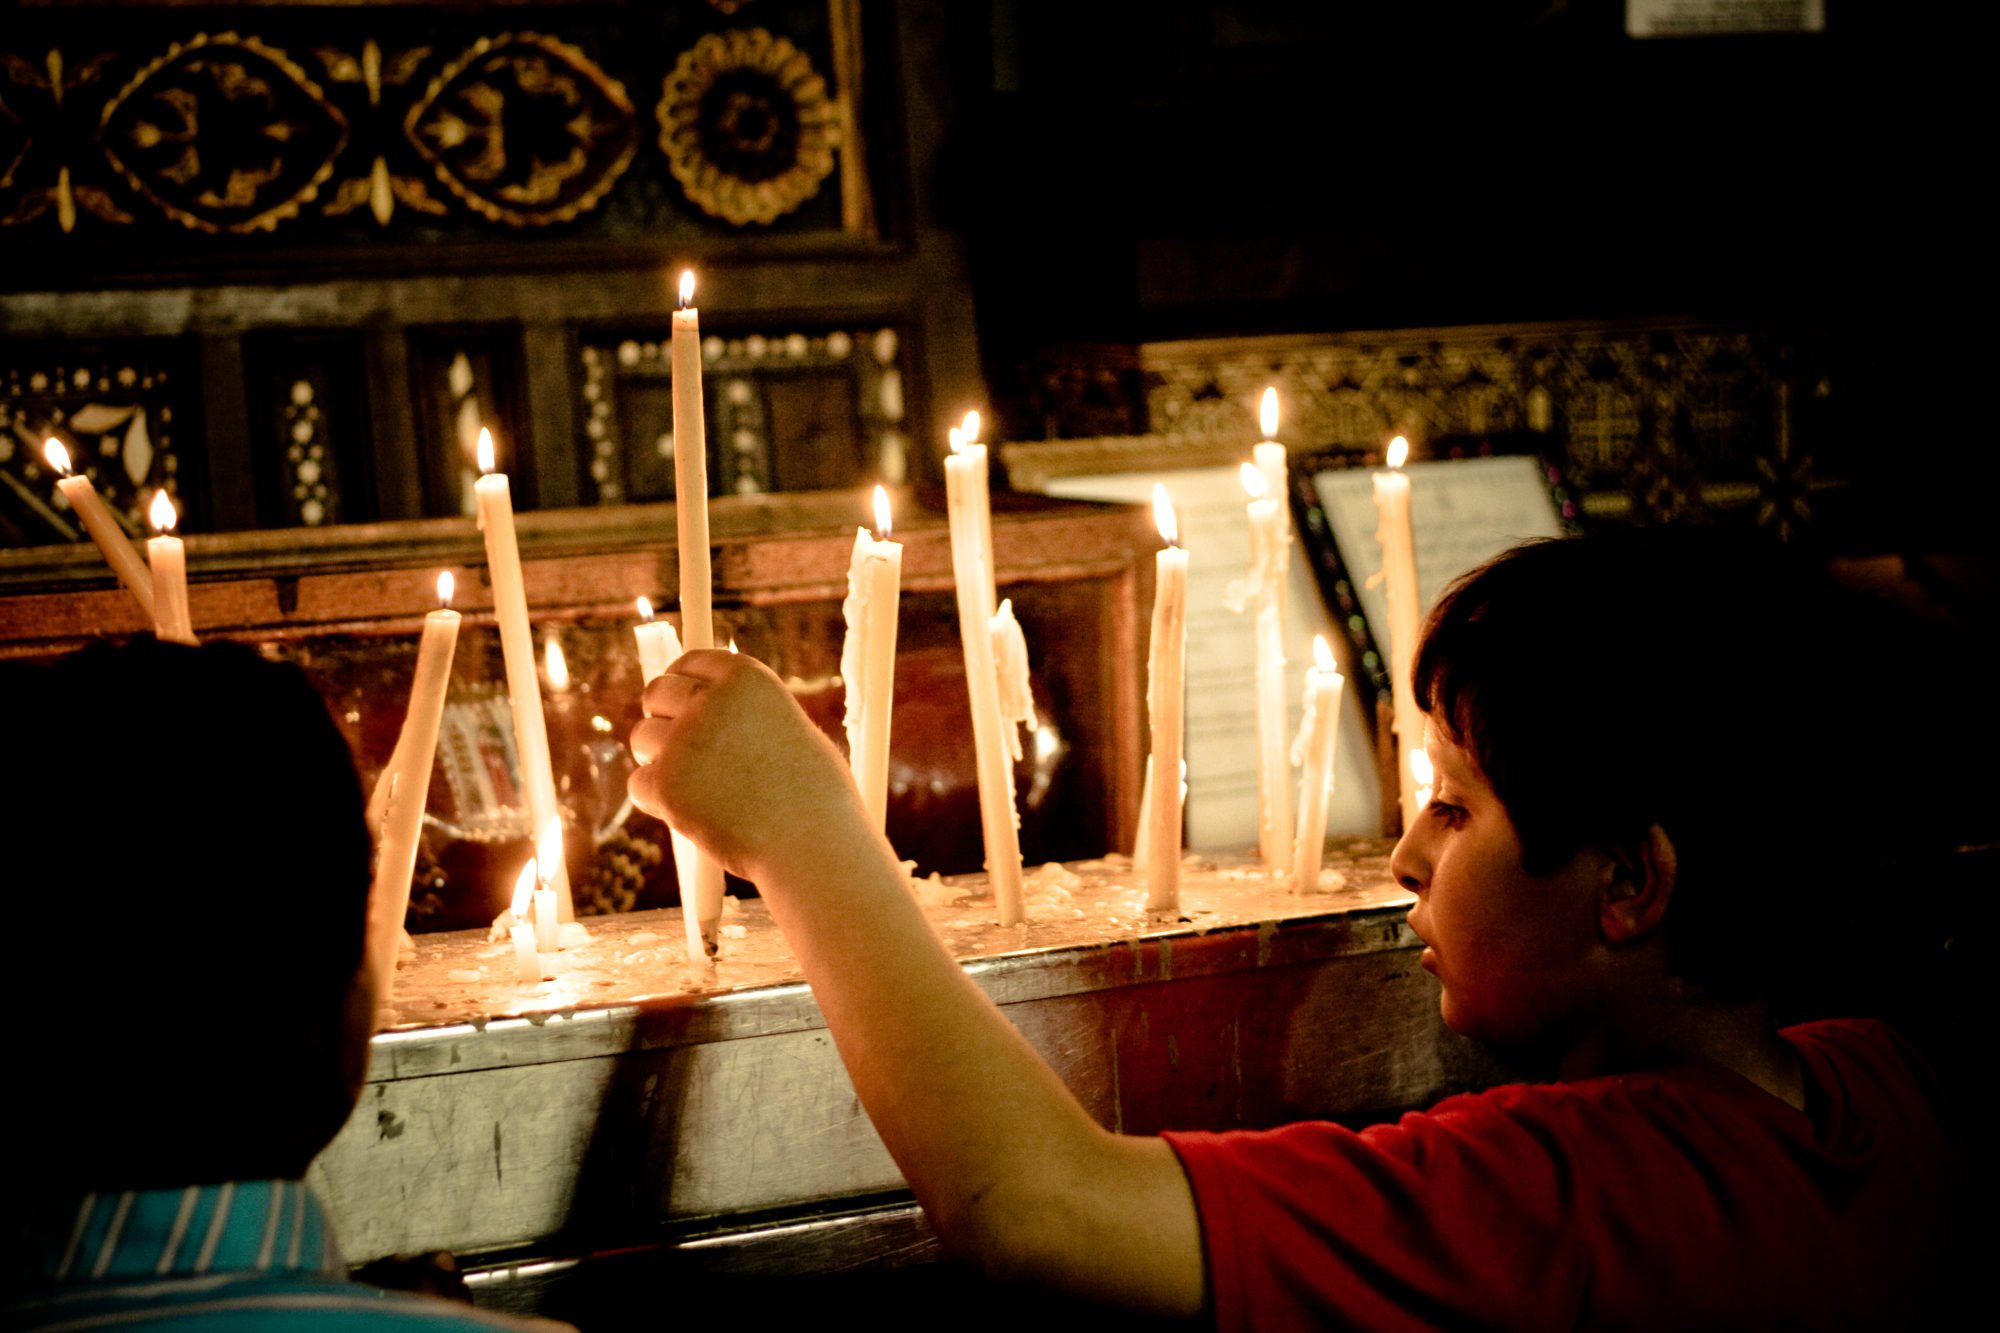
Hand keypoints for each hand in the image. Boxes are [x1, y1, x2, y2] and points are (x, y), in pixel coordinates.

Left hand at [629, 650, 866, 882]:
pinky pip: (639, 784)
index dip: (681, 682)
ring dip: (660, 761)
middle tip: (680, 747)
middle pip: (656, 693)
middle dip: (662, 717)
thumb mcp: (791, 728)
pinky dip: (657, 801)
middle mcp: (711, 700)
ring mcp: (685, 741)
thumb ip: (747, 713)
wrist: (813, 844)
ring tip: (698, 789)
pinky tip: (691, 814)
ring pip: (642, 739)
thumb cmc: (815, 796)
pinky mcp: (666, 784)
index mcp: (747, 677)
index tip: (678, 702)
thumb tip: (711, 708)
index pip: (691, 661)